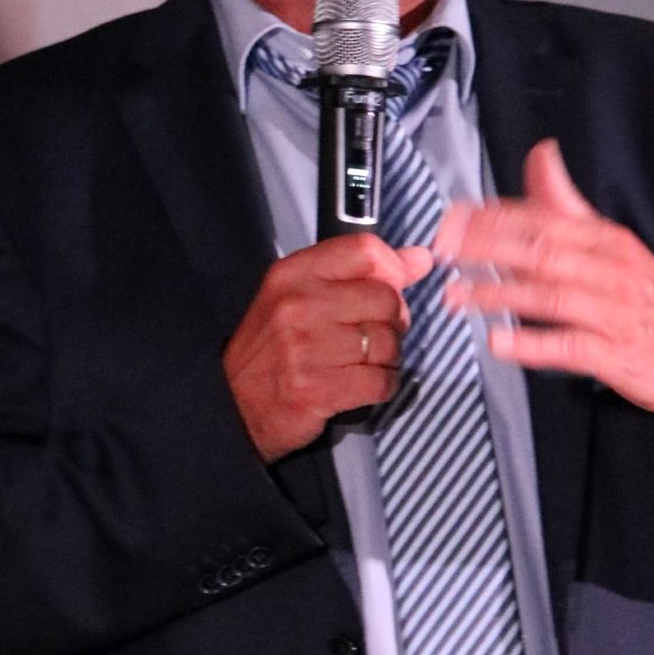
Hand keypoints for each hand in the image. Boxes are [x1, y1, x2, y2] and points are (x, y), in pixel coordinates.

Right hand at [223, 234, 431, 462]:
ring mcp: (306, 348)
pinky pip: (381, 381)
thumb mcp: (301, 296)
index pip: (364, 250)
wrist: (235, 404)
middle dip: (392, 321)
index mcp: (293, 274)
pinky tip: (363, 384)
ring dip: (387, 357)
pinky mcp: (317, 388)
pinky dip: (382, 385)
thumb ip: (359, 273)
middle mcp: (298, 305)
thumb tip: (419, 258)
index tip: (395, 283)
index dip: (393, 267)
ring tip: (364, 361)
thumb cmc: (272, 348)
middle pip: (385, 298)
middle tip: (374, 333)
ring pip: (387, 342)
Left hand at [439, 139, 653, 415]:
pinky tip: (499, 342)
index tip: (452, 218)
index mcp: (604, 239)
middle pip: (541, 250)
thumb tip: (540, 154)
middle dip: (487, 247)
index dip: (494, 217)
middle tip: (444, 249)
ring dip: (499, 293)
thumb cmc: (648, 296)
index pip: (543, 219)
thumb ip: (566, 204)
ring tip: (458, 295)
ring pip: (550, 295)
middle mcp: (608, 270)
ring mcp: (613, 313)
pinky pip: (570, 346)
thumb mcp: (610, 242)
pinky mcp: (616, 355)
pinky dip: (533, 344)